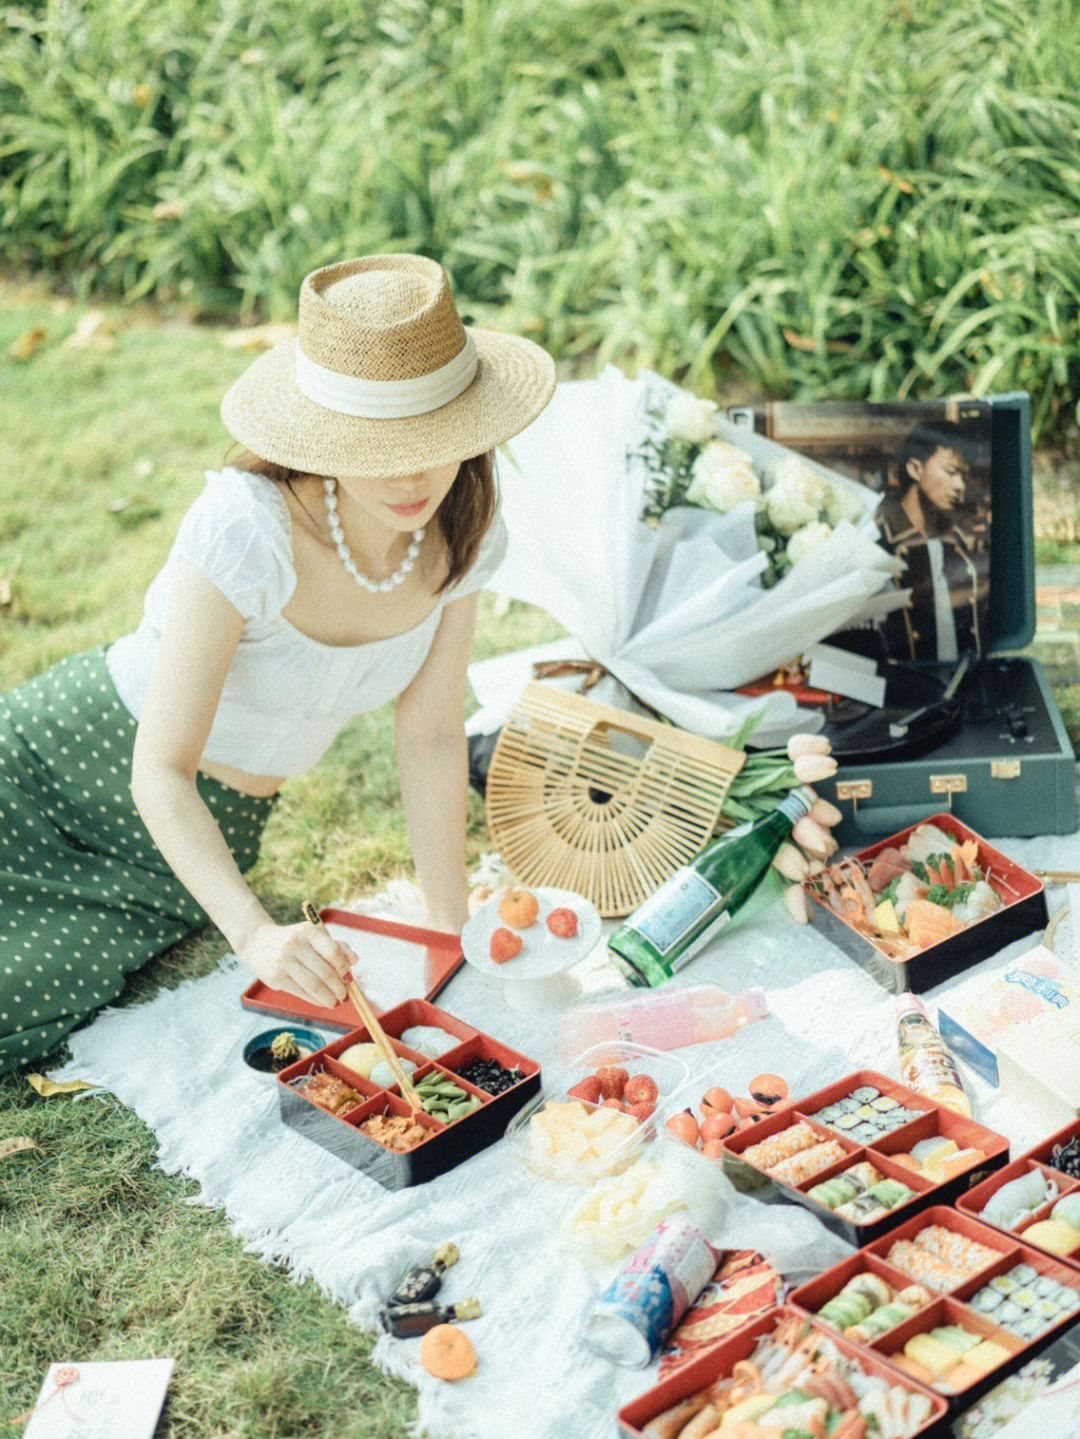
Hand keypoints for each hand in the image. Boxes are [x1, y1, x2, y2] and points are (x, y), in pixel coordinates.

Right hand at [239, 920, 353, 1007]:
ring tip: (336, 1002)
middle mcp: (295, 945)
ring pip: (314, 985)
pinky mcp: (276, 977)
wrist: (257, 942)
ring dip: (329, 997)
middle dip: (339, 987)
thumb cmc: (293, 940)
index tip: (349, 978)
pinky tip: (322, 1002)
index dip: (344, 968)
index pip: (333, 952)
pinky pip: (301, 992)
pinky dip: (316, 1000)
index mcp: (308, 932)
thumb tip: (355, 961)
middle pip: (325, 972)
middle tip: (345, 995)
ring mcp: (284, 962)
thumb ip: (336, 946)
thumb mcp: (313, 936)